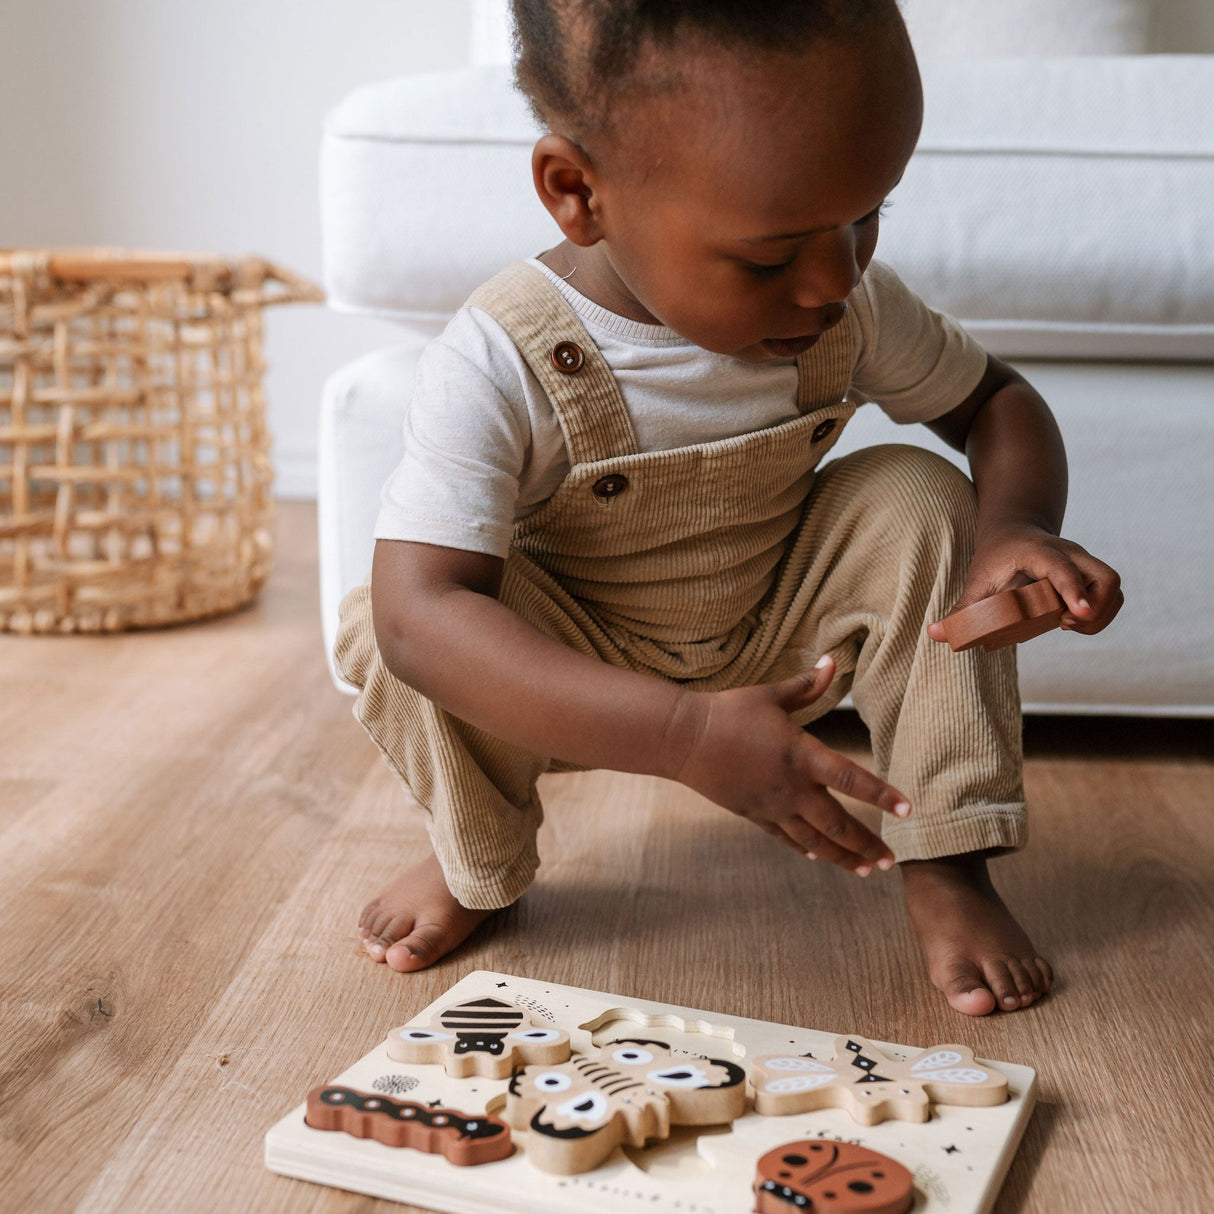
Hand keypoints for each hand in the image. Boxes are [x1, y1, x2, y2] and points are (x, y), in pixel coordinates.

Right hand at [663, 657, 910, 875]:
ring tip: (864, 871)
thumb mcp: (771, 696)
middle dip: (866, 844)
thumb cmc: (729, 711)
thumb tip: (831, 662)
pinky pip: (785, 837)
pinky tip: (817, 855)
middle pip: (838, 823)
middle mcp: (791, 788)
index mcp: (802, 756)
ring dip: (842, 856)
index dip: (882, 795)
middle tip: (890, 860)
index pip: (852, 779)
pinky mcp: (753, 814)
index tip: (908, 810)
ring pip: (814, 840)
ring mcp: (772, 806)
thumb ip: (806, 686)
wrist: (684, 739)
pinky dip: (804, 848)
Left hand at [927, 523, 1122, 642]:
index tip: (1074, 614)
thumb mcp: (976, 580)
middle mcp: (1070, 553)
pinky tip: (1072, 620)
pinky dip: (1101, 613)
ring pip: (1113, 586)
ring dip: (1100, 615)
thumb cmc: (995, 557)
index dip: (1070, 590)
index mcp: (1039, 552)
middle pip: (1105, 578)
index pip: (1062, 568)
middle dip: (1094, 610)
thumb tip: (935, 634)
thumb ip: (961, 609)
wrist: (1015, 530)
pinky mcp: (1093, 572)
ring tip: (1067, 624)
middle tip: (1064, 624)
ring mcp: (1085, 561)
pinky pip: (1113, 593)